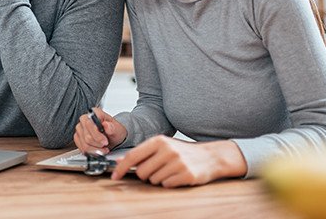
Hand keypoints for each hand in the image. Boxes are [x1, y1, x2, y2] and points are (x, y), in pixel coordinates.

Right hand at [73, 107, 126, 155]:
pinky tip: (97, 149)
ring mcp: (80, 129)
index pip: (89, 124)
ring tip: (103, 148)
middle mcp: (84, 120)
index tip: (105, 141)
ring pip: (85, 145)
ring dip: (96, 150)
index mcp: (94, 113)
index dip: (97, 136)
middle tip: (106, 144)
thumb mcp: (118, 129)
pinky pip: (82, 148)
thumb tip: (107, 125)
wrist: (113, 137)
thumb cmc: (114, 131)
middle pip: (87, 137)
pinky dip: (91, 152)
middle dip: (98, 144)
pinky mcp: (77, 137)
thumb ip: (113, 128)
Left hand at [111, 135, 246, 186]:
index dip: (121, 168)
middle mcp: (167, 150)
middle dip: (146, 174)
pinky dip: (169, 183)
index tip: (114, 176)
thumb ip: (143, 153)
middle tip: (157, 169)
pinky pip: (166, 185)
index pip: (133, 156)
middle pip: (141, 172)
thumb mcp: (163, 146)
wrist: (210, 156)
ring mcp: (177, 163)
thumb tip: (121, 161)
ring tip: (170, 170)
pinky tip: (177, 175)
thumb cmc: (183, 151)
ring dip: (158, 179)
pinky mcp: (186, 175)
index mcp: (159, 141)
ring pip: (153, 180)